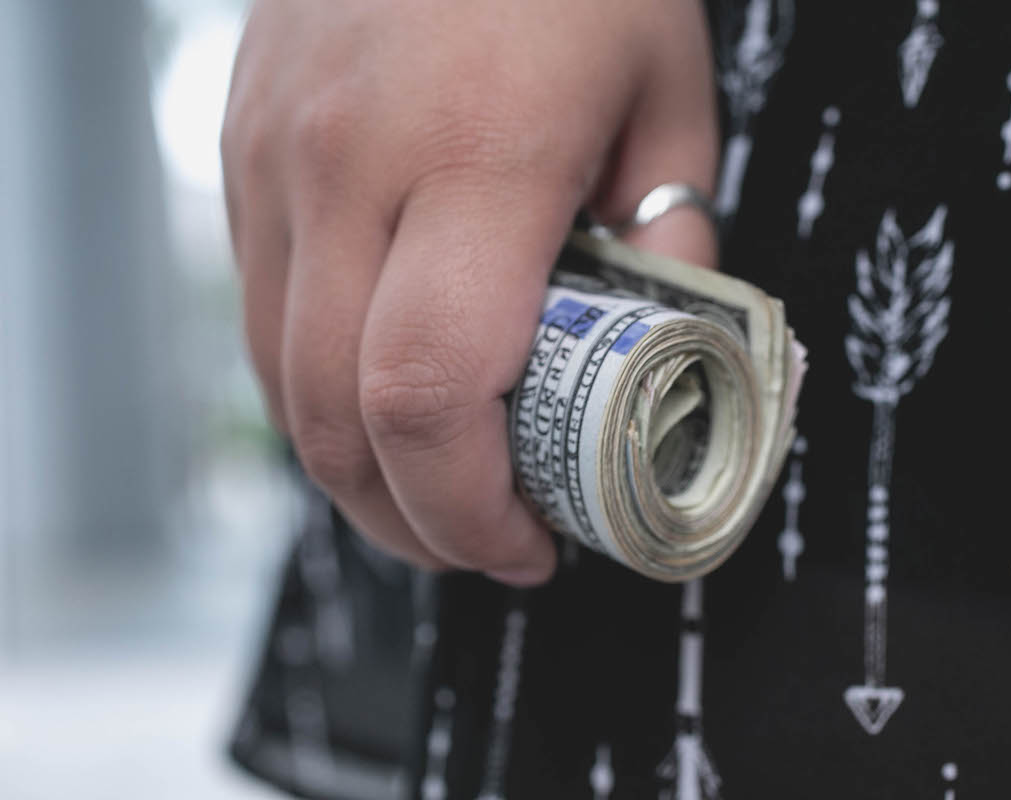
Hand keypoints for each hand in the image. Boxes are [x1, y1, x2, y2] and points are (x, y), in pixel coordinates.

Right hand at [221, 0, 718, 584]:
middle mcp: (344, 165)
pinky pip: (261, 316)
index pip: (433, 391)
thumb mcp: (670, 91)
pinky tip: (383, 394)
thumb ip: (670, 238)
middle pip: (336, 421)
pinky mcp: (239, 152)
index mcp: (475, 155)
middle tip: (487, 541)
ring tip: (439, 489)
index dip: (472, 507)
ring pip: (280, 384)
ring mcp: (270, 158)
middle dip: (411, 521)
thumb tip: (655, 350)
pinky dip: (319, 390)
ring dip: (357, 469)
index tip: (530, 545)